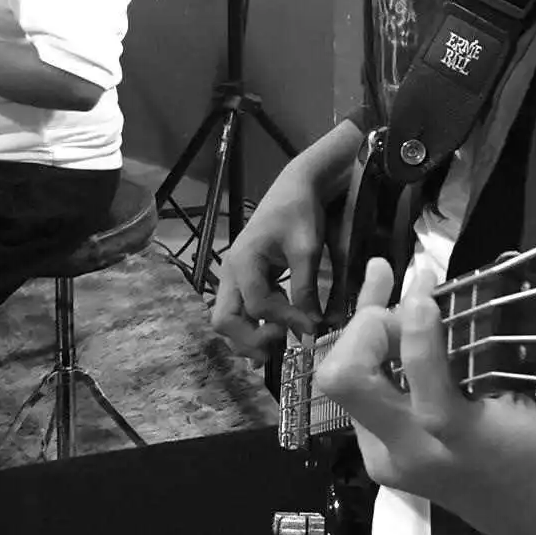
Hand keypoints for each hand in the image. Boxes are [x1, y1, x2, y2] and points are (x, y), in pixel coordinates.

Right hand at [208, 159, 328, 357]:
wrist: (295, 188)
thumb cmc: (300, 213)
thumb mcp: (307, 250)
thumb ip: (305, 289)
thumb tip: (310, 327)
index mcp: (243, 261)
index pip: (257, 306)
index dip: (284, 321)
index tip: (311, 326)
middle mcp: (230, 271)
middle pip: (224, 321)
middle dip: (249, 340)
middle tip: (279, 346)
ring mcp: (232, 276)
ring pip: (226, 319)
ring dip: (247, 337)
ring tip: (276, 345)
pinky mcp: (242, 279)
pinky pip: (238, 310)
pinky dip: (251, 326)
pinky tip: (274, 332)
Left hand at [314, 259, 535, 534]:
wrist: (519, 520)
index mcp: (463, 446)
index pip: (427, 395)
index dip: (420, 335)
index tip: (430, 281)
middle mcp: (411, 450)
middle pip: (350, 382)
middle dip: (368, 326)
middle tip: (407, 295)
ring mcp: (383, 448)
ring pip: (341, 377)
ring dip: (361, 323)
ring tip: (386, 275)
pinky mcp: (373, 440)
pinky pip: (354, 382)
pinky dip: (363, 335)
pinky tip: (381, 291)